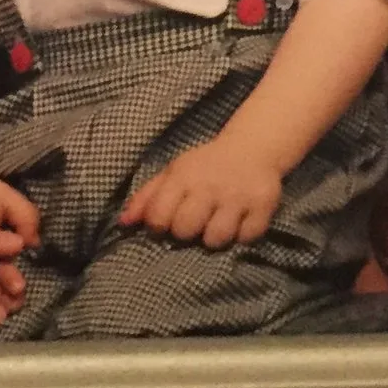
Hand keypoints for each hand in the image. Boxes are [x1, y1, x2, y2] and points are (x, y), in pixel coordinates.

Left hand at [117, 139, 283, 248]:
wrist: (252, 149)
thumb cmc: (205, 166)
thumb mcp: (173, 173)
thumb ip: (147, 197)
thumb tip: (123, 223)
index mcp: (183, 176)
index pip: (159, 217)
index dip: (159, 227)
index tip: (167, 224)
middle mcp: (209, 186)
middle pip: (186, 230)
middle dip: (186, 234)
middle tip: (194, 224)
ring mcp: (238, 197)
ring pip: (216, 239)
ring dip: (214, 238)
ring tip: (216, 225)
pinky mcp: (263, 207)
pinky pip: (246, 238)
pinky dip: (241, 236)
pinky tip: (238, 223)